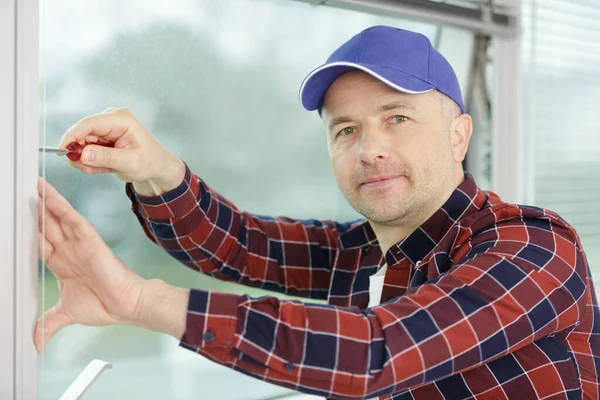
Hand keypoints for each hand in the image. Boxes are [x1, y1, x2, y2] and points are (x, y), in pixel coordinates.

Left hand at [36, 177, 143, 351]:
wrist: (125, 305)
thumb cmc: (104, 305)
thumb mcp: (66, 314)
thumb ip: (48, 323)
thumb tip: (36, 342)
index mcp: (63, 264)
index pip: (40, 244)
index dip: (28, 232)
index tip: (15, 221)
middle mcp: (69, 251)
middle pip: (46, 227)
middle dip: (34, 212)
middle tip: (21, 194)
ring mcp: (79, 243)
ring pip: (57, 218)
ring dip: (45, 202)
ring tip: (33, 186)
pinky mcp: (90, 240)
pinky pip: (72, 219)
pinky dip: (59, 206)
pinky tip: (48, 195)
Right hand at [59, 107, 184, 195]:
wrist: (157, 167)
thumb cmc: (150, 162)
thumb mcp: (130, 162)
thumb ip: (106, 157)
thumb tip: (82, 154)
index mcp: (121, 119)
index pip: (89, 123)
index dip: (72, 136)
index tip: (62, 151)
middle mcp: (111, 120)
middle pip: (82, 133)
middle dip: (80, 152)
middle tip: (86, 168)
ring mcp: (105, 129)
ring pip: (81, 143)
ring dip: (86, 160)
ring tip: (103, 169)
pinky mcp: (101, 138)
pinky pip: (85, 150)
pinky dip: (90, 162)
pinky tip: (104, 167)